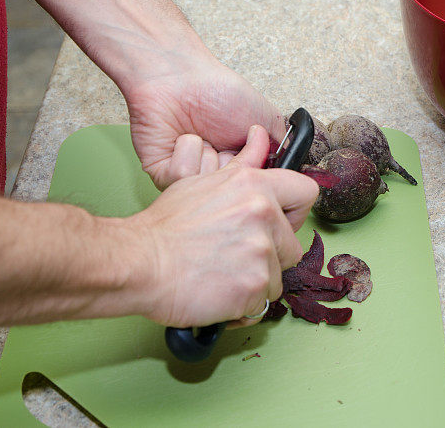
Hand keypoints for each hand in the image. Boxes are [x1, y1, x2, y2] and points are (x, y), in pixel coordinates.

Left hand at [125, 57, 287, 188]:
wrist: (181, 76)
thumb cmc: (220, 92)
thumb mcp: (266, 121)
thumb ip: (285, 151)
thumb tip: (298, 178)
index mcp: (239, 166)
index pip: (256, 192)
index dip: (258, 178)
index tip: (259, 159)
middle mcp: (216, 174)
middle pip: (232, 196)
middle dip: (235, 165)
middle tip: (229, 143)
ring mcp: (189, 177)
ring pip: (205, 188)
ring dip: (209, 155)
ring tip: (204, 135)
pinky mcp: (163, 172)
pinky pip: (180, 176)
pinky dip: (187, 149)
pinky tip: (183, 135)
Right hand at [127, 125, 318, 327]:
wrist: (138, 262)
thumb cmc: (165, 226)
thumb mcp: (202, 181)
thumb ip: (241, 165)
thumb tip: (261, 137)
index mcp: (254, 185)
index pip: (306, 193)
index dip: (296, 213)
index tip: (281, 223)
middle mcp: (263, 215)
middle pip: (293, 246)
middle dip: (270, 257)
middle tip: (237, 257)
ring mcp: (261, 252)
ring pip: (278, 278)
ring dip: (254, 283)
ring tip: (221, 276)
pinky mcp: (254, 287)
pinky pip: (262, 305)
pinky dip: (242, 306)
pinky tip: (219, 295)